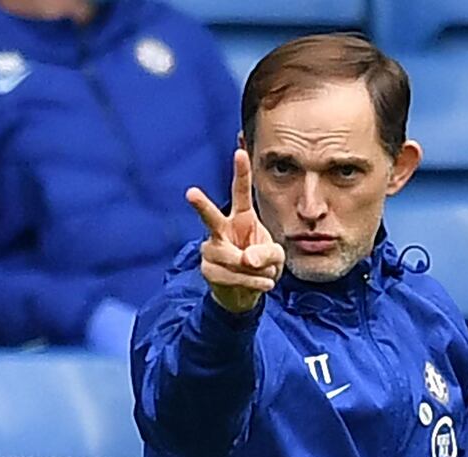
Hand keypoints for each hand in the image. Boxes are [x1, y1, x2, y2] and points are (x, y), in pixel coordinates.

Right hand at [186, 149, 284, 313]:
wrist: (245, 294)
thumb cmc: (261, 266)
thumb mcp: (276, 257)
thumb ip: (267, 253)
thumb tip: (245, 259)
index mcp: (241, 218)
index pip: (240, 192)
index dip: (241, 172)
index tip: (239, 152)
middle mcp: (222, 230)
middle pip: (210, 217)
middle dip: (201, 205)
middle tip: (190, 193)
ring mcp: (211, 249)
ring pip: (231, 258)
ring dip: (255, 271)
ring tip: (267, 275)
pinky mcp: (208, 269)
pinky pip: (230, 276)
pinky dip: (252, 282)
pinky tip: (264, 282)